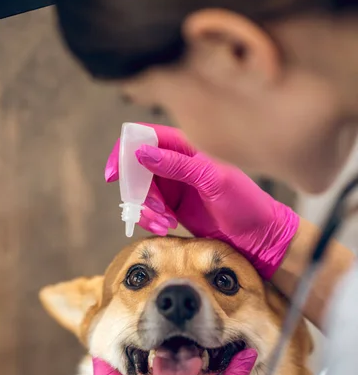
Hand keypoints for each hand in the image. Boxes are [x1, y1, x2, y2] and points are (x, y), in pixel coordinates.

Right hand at [105, 124, 298, 278]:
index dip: (125, 152)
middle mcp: (177, 162)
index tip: (114, 175)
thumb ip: (178, 165)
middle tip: (154, 212)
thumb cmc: (245, 204)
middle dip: (138, 191)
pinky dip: (150, 219)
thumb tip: (140, 153)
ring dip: (145, 209)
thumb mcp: (213, 181)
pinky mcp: (172, 206)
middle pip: (136, 168)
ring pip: (140, 191)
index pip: (146, 137)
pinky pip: (148, 208)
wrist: (259, 237)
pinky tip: (166, 227)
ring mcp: (174, 185)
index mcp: (188, 146)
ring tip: (164, 224)